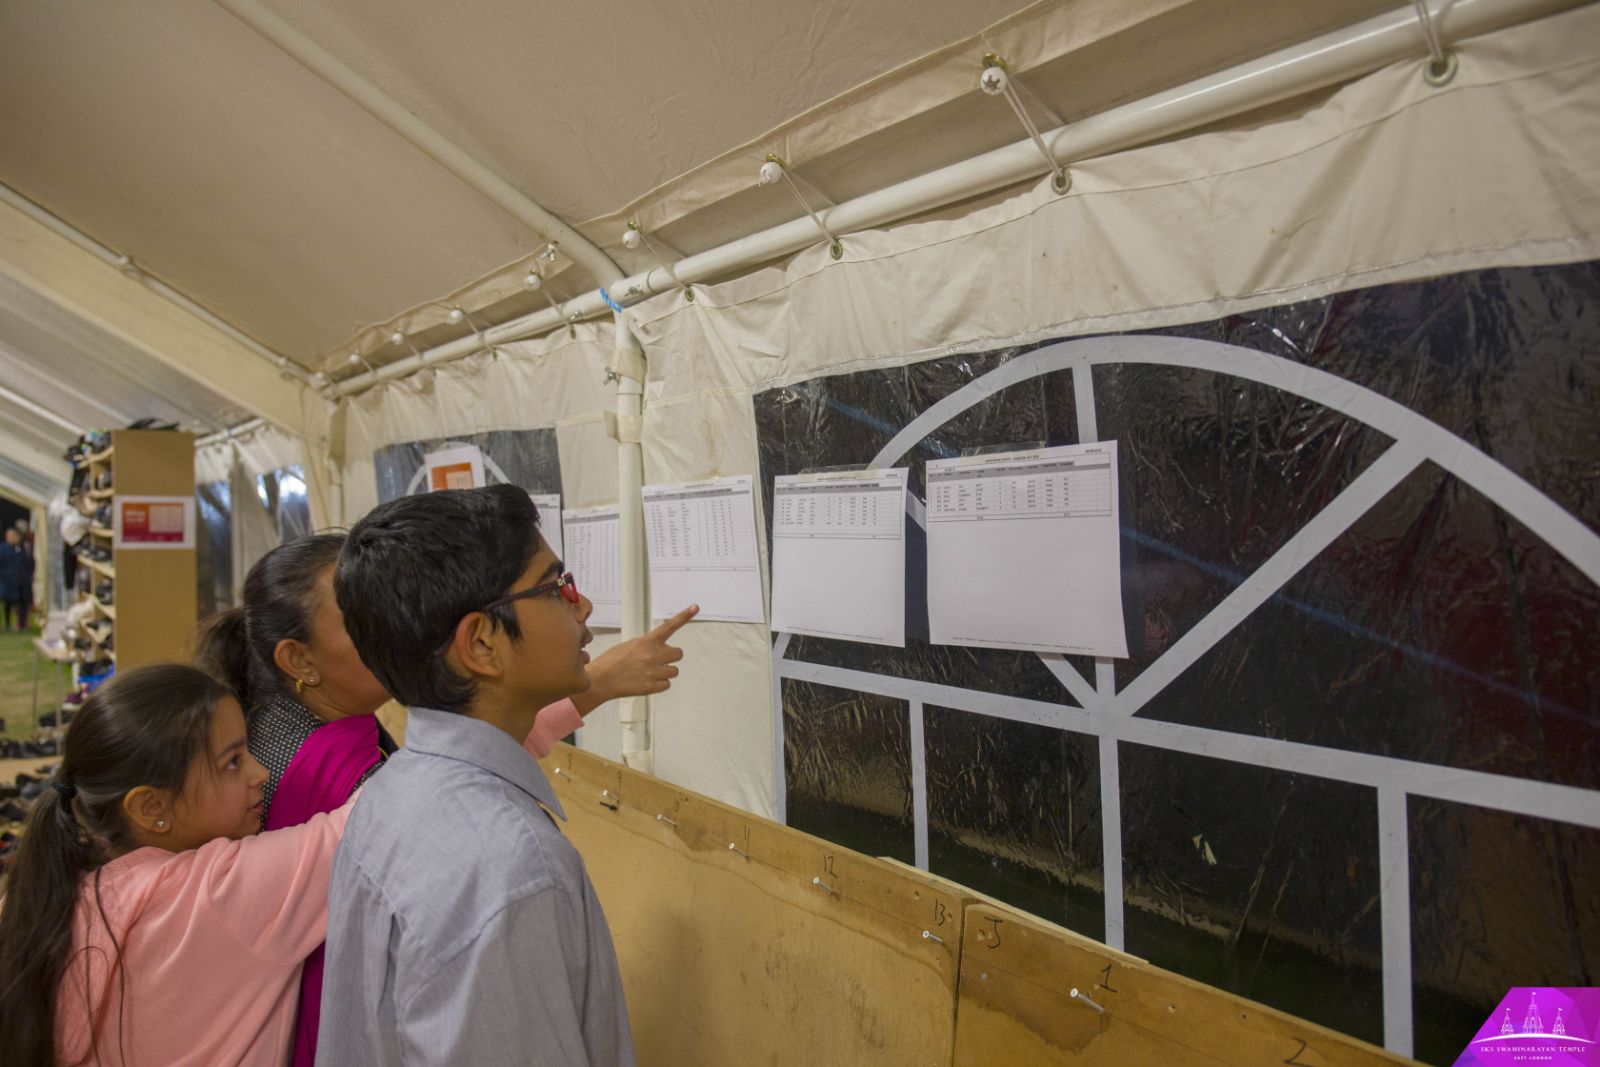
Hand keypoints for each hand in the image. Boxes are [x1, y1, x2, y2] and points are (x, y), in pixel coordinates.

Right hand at [575, 604, 698, 713]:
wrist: (601, 679)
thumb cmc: (612, 661)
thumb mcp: (630, 645)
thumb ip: (647, 645)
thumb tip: (657, 650)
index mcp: (647, 642)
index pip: (670, 625)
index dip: (684, 616)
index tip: (695, 607)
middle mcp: (654, 655)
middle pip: (679, 653)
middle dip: (671, 656)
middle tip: (658, 659)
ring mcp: (654, 671)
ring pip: (674, 671)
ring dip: (665, 671)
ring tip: (649, 672)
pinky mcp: (652, 686)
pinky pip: (666, 684)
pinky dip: (659, 684)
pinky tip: (646, 680)